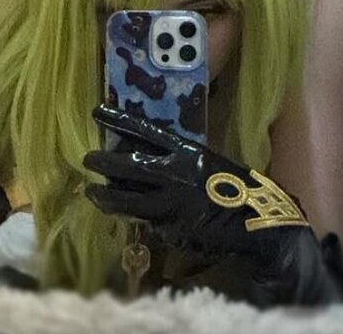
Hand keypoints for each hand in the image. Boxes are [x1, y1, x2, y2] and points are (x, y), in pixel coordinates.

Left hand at [83, 104, 307, 260]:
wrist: (254, 222)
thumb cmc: (235, 186)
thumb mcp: (206, 162)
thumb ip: (178, 161)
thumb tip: (148, 159)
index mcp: (185, 151)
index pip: (145, 130)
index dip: (119, 120)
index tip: (96, 112)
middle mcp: (173, 174)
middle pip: (128, 165)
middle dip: (104, 162)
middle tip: (87, 159)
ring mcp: (168, 203)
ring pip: (126, 199)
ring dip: (106, 195)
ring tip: (92, 191)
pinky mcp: (168, 229)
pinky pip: (145, 222)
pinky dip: (136, 219)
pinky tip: (126, 217)